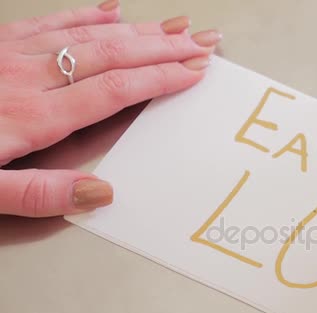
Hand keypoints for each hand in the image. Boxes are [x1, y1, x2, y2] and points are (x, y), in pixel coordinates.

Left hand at [0, 1, 220, 216]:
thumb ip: (37, 195)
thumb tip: (101, 193)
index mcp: (31, 116)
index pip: (112, 91)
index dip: (159, 80)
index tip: (194, 72)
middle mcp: (29, 76)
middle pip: (112, 55)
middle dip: (163, 48)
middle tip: (204, 40)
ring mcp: (13, 52)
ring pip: (90, 33)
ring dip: (139, 28)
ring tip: (177, 24)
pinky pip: (51, 20)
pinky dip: (87, 12)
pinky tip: (112, 7)